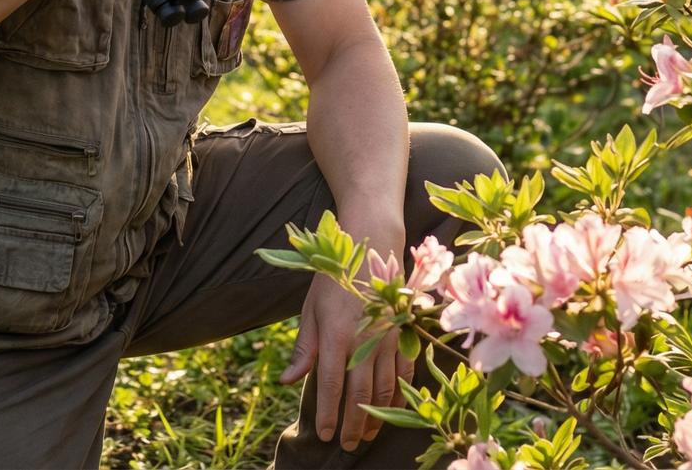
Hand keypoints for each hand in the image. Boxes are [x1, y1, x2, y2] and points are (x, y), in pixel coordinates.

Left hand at [280, 267, 413, 450]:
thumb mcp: (311, 309)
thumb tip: (287, 381)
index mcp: (335, 335)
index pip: (331, 386)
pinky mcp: (404, 334)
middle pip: (360, 396)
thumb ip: (304, 349)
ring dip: (375, 416)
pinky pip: (404, 374)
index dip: (329, 415)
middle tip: (347, 446)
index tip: (325, 435)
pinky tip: (391, 409)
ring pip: (385, 390)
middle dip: (353, 426)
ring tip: (366, 435)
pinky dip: (399, 396)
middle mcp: (364, 342)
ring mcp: (388, 339)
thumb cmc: (335, 278)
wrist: (371, 245)